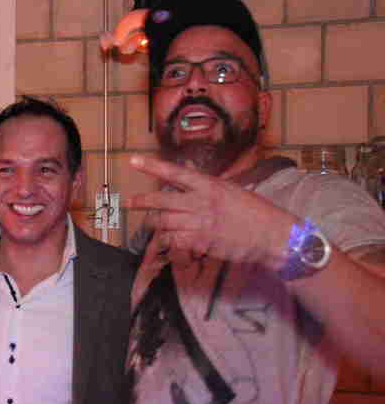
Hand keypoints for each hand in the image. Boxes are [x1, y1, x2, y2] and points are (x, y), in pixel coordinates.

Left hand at [126, 154, 296, 271]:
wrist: (273, 235)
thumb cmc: (256, 212)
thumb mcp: (233, 190)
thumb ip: (209, 187)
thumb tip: (191, 180)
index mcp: (209, 185)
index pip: (175, 172)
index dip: (152, 166)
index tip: (133, 161)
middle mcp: (201, 202)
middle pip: (161, 200)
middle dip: (141, 201)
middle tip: (129, 201)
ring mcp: (200, 223)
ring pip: (164, 222)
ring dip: (153, 223)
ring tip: (149, 223)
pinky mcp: (201, 242)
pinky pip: (174, 240)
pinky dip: (167, 240)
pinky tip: (166, 240)